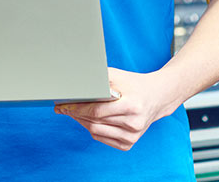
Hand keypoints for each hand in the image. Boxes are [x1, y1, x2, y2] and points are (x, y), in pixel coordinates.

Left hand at [54, 68, 168, 150]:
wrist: (157, 97)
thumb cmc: (134, 84)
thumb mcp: (117, 75)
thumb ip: (97, 79)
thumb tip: (74, 83)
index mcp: (131, 105)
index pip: (97, 111)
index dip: (77, 109)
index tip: (63, 105)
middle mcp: (133, 123)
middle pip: (95, 122)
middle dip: (75, 114)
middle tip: (62, 107)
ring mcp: (132, 136)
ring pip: (96, 132)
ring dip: (81, 122)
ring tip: (72, 112)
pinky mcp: (129, 143)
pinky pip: (102, 138)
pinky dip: (91, 129)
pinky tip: (86, 119)